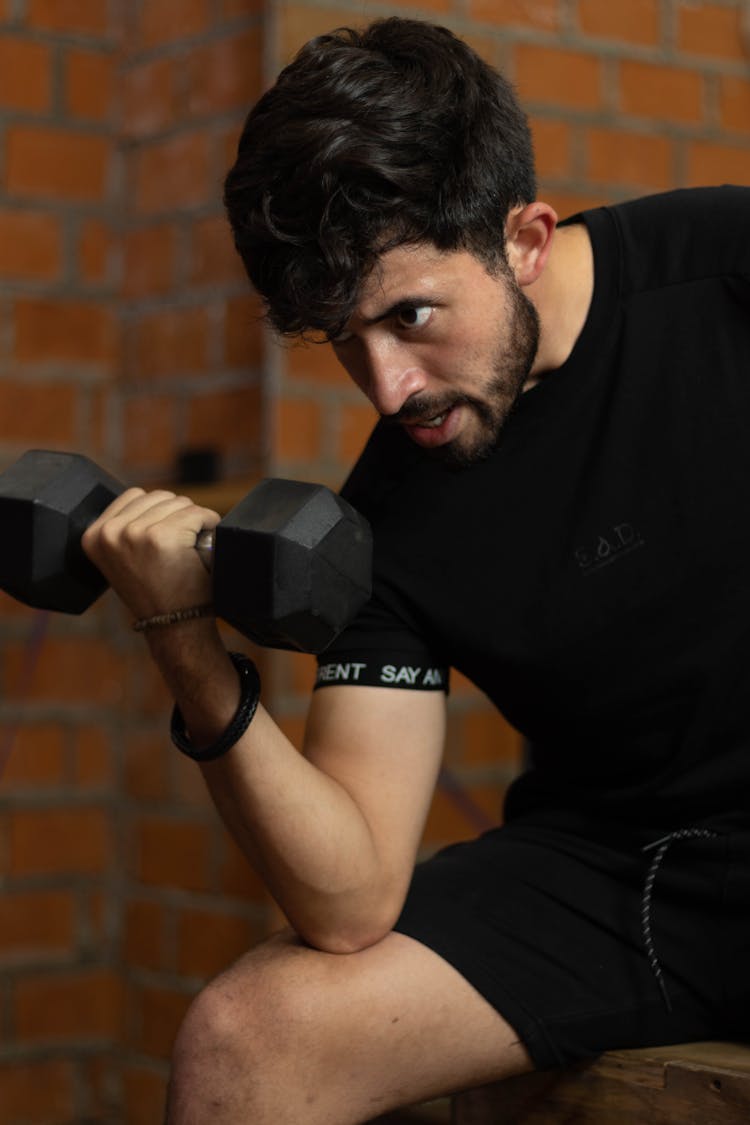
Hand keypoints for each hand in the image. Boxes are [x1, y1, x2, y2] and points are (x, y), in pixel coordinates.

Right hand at [81, 488, 220, 619]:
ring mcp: (134, 533)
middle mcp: (109, 533)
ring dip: (193, 520)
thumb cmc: (156, 592)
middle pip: (158, 496)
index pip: (135, 495)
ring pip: (179, 503)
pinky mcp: (162, 537)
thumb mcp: (123, 558)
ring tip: (190, 547)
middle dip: (177, 515)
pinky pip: (197, 513)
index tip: (167, 533)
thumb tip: (148, 497)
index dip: (159, 512)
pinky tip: (204, 544)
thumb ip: (125, 528)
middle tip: (182, 544)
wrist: (173, 624)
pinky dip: (209, 524)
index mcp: (93, 536)